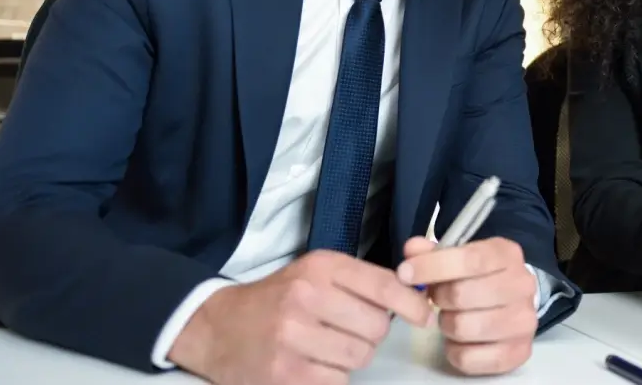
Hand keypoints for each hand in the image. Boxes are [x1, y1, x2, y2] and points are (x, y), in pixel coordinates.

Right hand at [169, 250, 432, 384]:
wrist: (217, 328)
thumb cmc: (277, 299)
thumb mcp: (315, 272)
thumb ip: (361, 281)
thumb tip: (413, 297)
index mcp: (319, 268)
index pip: (383, 286)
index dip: (411, 304)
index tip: (424, 315)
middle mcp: (306, 298)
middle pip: (376, 327)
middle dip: (372, 333)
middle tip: (350, 329)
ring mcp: (292, 338)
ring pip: (359, 356)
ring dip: (353, 356)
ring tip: (328, 346)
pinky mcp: (285, 374)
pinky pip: (337, 381)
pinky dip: (333, 376)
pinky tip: (313, 362)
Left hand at [398, 236, 537, 375]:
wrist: (513, 305)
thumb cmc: (481, 278)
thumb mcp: (460, 256)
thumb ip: (433, 252)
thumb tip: (412, 250)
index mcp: (507, 255)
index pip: (470, 259)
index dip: (433, 266)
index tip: (406, 273)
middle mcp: (522, 285)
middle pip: (462, 294)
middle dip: (439, 297)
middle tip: (437, 297)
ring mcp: (524, 320)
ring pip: (463, 327)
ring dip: (446, 324)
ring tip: (451, 317)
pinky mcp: (518, 352)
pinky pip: (468, 357)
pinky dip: (454, 351)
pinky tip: (460, 340)